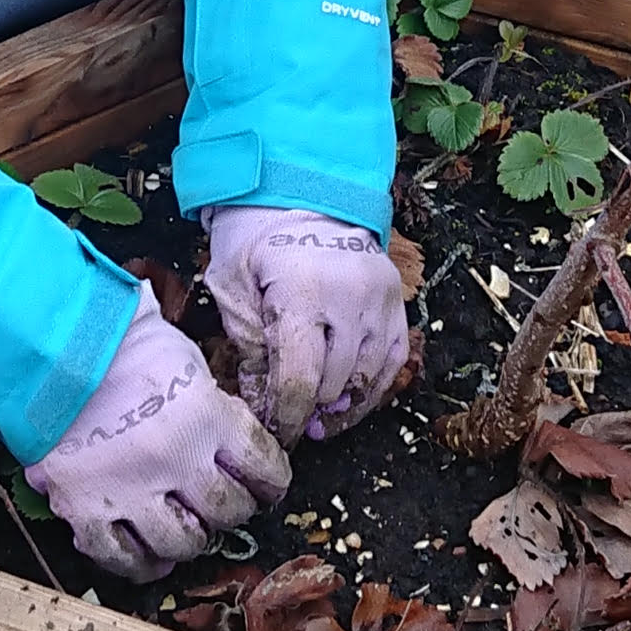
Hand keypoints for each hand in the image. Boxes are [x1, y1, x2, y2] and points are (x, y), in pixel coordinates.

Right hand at [24, 303, 288, 581]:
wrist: (49, 346)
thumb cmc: (122, 344)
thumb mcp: (188, 364)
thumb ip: (214, 410)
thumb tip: (231, 450)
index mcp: (207, 418)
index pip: (264, 469)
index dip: (271, 482)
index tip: (265, 485)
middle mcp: (174, 460)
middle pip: (228, 511)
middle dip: (232, 510)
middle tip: (223, 503)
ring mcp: (128, 489)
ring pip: (182, 543)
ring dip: (192, 539)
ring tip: (187, 527)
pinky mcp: (84, 507)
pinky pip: (119, 557)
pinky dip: (140, 563)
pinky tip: (150, 557)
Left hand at [203, 204, 409, 442]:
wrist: (302, 194)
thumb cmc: (256, 240)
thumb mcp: (232, 287)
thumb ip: (248, 348)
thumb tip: (264, 406)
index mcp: (302, 291)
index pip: (301, 379)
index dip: (287, 418)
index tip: (276, 437)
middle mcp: (350, 297)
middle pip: (334, 384)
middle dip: (310, 411)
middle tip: (290, 424)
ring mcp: (381, 299)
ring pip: (367, 378)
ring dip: (342, 405)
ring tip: (318, 418)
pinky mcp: (398, 301)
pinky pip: (392, 361)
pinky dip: (371, 387)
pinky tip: (348, 400)